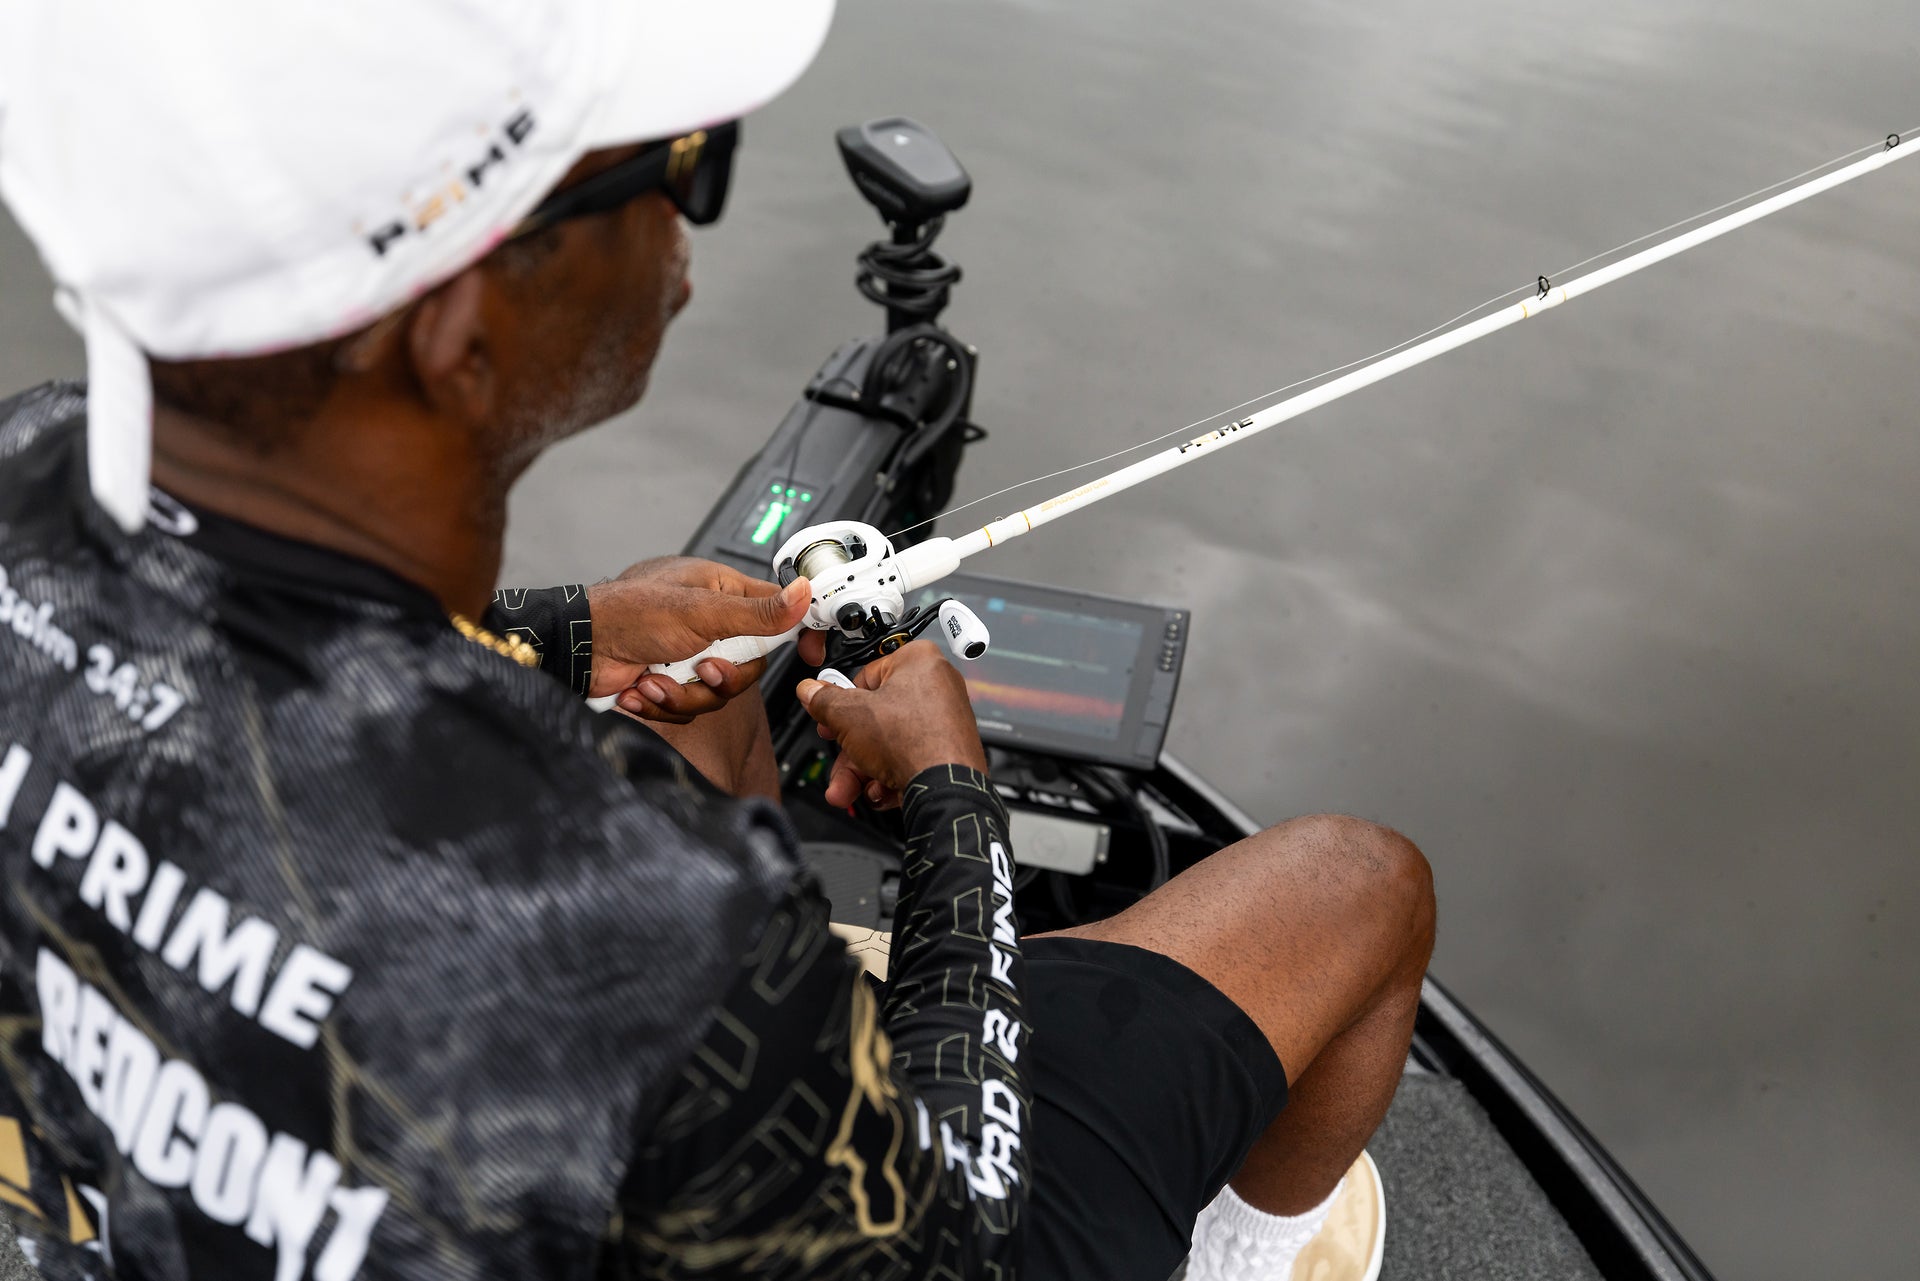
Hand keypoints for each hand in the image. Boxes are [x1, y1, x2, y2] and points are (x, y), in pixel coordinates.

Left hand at [588, 557, 809, 723]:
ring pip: (718, 692)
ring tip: (653, 682)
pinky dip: (663, 703)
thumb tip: (802, 595)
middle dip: (722, 677)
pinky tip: (639, 689)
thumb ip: (757, 611)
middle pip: (749, 664)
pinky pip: (690, 706)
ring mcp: (688, 654)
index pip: (775, 609)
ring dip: (683, 694)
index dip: (796, 629)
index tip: (811, 650)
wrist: (577, 651)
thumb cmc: (627, 613)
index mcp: (720, 591)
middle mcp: (708, 623)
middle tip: (702, 669)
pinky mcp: (670, 681)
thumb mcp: (701, 611)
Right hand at [796, 640, 987, 809]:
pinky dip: (889, 776)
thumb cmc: (913, 743)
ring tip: (848, 789)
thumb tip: (810, 690)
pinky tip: (880, 790)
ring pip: (888, 743)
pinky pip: (907, 757)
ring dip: (862, 770)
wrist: (946, 789)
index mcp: (918, 661)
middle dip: (849, 750)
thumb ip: (824, 701)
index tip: (828, 718)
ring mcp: (944, 720)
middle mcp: (936, 686)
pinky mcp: (946, 749)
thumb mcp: (849, 716)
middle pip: (874, 717)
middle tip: (838, 760)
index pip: (865, 676)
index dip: (841, 702)